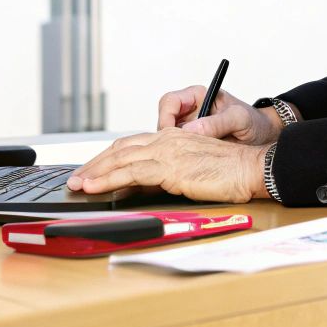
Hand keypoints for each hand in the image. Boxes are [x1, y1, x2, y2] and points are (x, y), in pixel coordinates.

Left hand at [66, 128, 268, 202]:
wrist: (251, 168)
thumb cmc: (230, 172)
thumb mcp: (194, 169)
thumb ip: (168, 173)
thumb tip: (141, 187)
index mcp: (174, 138)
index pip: (131, 144)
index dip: (107, 157)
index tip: (91, 170)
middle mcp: (168, 139)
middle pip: (120, 148)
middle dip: (94, 164)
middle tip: (75, 178)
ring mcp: (168, 151)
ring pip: (121, 158)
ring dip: (94, 172)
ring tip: (77, 184)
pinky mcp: (170, 166)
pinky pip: (131, 172)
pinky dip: (108, 179)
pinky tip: (95, 187)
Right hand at [158, 85, 279, 145]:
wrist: (265, 137)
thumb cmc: (255, 121)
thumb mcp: (240, 119)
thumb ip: (218, 122)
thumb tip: (192, 129)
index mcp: (199, 96)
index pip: (170, 102)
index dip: (166, 117)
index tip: (171, 134)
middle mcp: (191, 111)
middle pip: (164, 120)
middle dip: (166, 137)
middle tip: (176, 151)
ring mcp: (190, 128)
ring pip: (167, 137)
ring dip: (173, 148)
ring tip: (188, 157)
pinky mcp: (192, 143)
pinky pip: (177, 148)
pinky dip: (179, 156)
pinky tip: (190, 163)